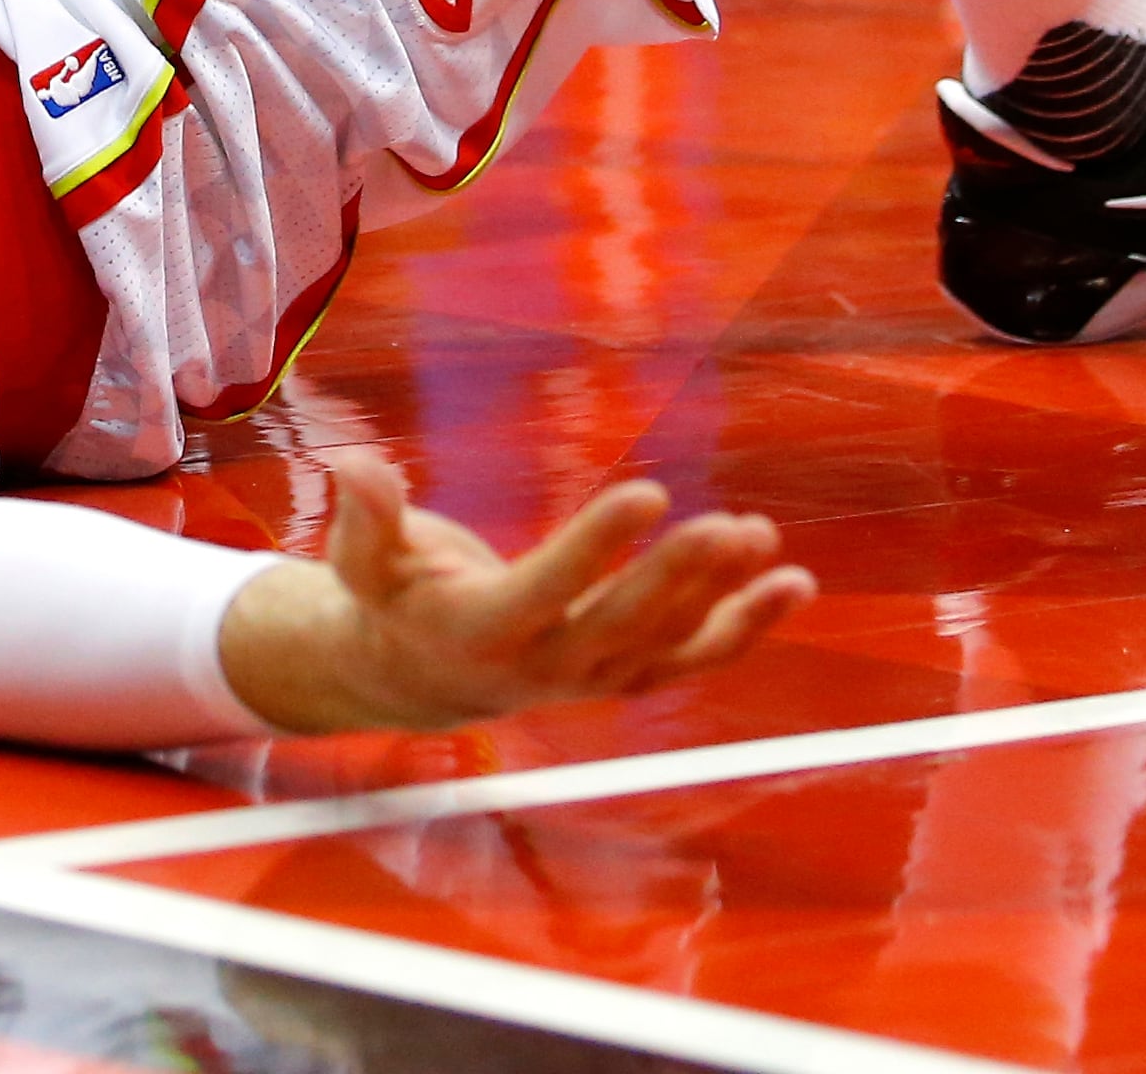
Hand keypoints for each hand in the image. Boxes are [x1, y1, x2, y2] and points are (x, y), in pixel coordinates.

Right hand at [220, 461, 813, 731]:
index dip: (598, 545)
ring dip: (723, 596)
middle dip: (677, 576)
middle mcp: (544, 667)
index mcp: (480, 632)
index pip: (549, 589)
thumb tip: (354, 464)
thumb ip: (366, 514)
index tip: (648, 492)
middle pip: (621, 625)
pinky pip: (693, 658)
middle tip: (725, 525)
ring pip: (667, 644)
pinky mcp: (627, 677)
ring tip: (761, 535)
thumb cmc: (390, 598)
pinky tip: (791, 584)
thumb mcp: (363, 558)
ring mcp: (592, 679)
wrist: (419, 677)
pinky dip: (745, 626)